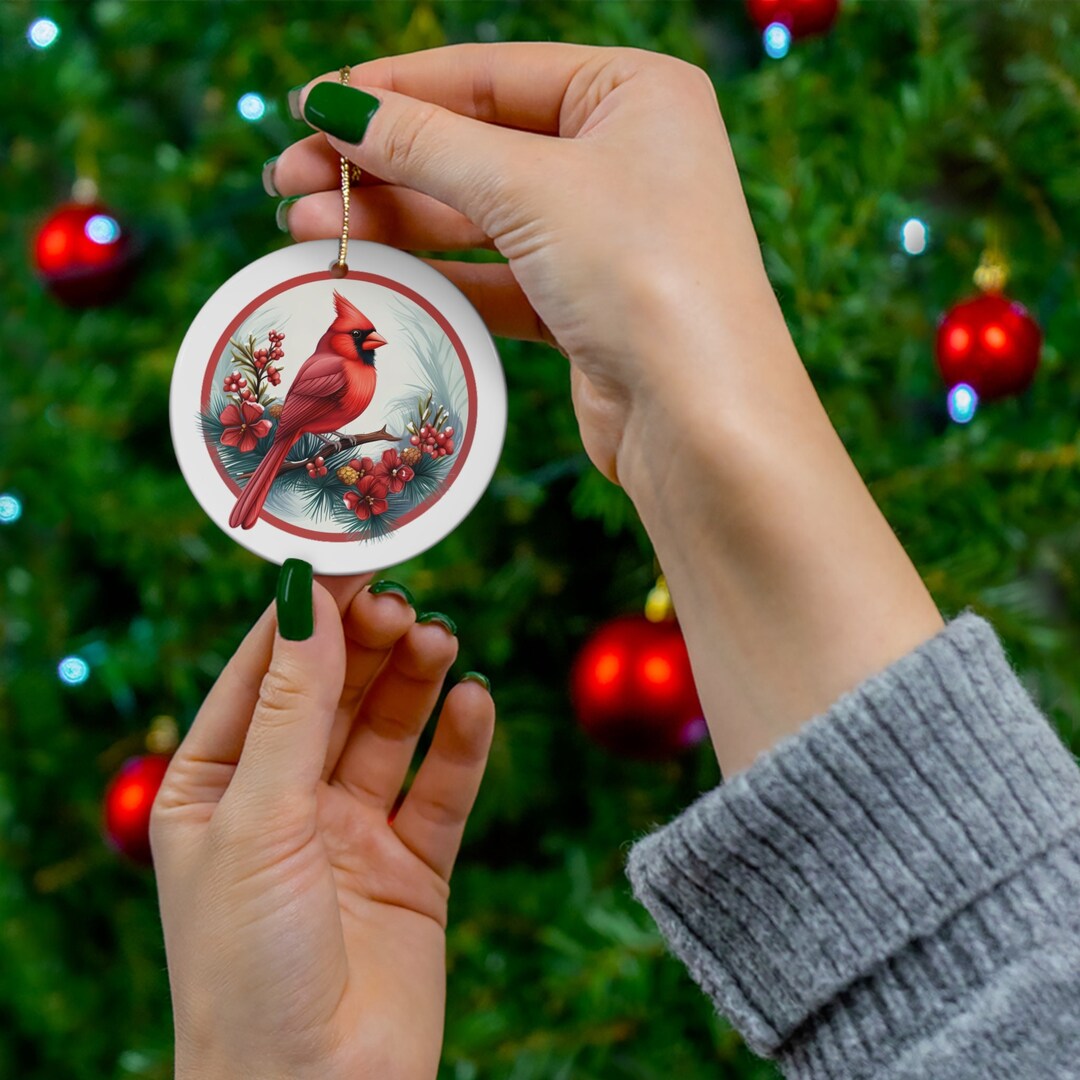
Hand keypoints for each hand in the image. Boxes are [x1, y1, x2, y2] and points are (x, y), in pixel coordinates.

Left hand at [151, 572, 493, 1079]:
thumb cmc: (247, 967)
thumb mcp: (258, 818)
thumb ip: (292, 707)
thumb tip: (306, 597)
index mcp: (216, 786)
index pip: (263, 674)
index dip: (306, 615)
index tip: (351, 558)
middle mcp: (284, 801)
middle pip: (334, 693)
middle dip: (367, 644)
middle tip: (404, 603)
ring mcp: (350, 832)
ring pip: (390, 731)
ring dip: (415, 681)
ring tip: (440, 640)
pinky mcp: (413, 866)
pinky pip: (442, 788)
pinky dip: (461, 743)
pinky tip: (475, 701)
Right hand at [270, 42, 789, 489]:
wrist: (701, 419)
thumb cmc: (642, 274)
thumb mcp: (528, 188)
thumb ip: (426, 144)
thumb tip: (335, 105)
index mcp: (633, 93)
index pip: (489, 74)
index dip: (393, 90)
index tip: (310, 106)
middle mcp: (623, 156)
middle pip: (476, 145)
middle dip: (380, 163)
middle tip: (287, 180)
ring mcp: (605, 234)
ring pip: (478, 215)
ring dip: (393, 221)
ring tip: (304, 228)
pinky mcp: (585, 305)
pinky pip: (495, 275)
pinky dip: (435, 274)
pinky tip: (370, 272)